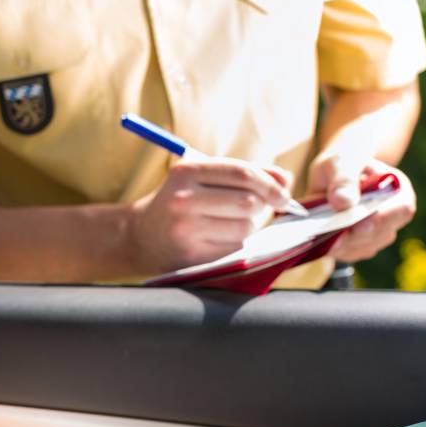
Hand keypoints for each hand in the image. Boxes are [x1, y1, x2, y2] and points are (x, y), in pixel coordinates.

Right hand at [127, 157, 292, 272]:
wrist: (140, 236)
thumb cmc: (181, 200)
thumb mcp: (203, 176)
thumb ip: (245, 173)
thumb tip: (285, 179)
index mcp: (187, 171)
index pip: (242, 173)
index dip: (270, 184)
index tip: (283, 194)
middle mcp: (184, 199)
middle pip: (248, 202)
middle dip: (263, 206)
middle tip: (259, 208)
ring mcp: (186, 229)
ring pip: (245, 228)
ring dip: (249, 227)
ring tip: (230, 223)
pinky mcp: (191, 255)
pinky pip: (234, 249)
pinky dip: (236, 244)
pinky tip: (219, 239)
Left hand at [308, 155, 415, 262]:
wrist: (335, 174)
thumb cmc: (343, 162)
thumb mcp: (341, 162)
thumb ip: (343, 179)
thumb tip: (342, 202)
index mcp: (399, 191)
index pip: (400, 210)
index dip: (380, 220)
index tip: (358, 226)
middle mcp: (395, 216)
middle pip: (379, 235)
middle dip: (352, 236)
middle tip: (326, 235)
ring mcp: (379, 234)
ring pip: (362, 247)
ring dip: (340, 243)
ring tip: (318, 233)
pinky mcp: (361, 246)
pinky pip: (349, 253)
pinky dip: (333, 247)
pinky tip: (319, 238)